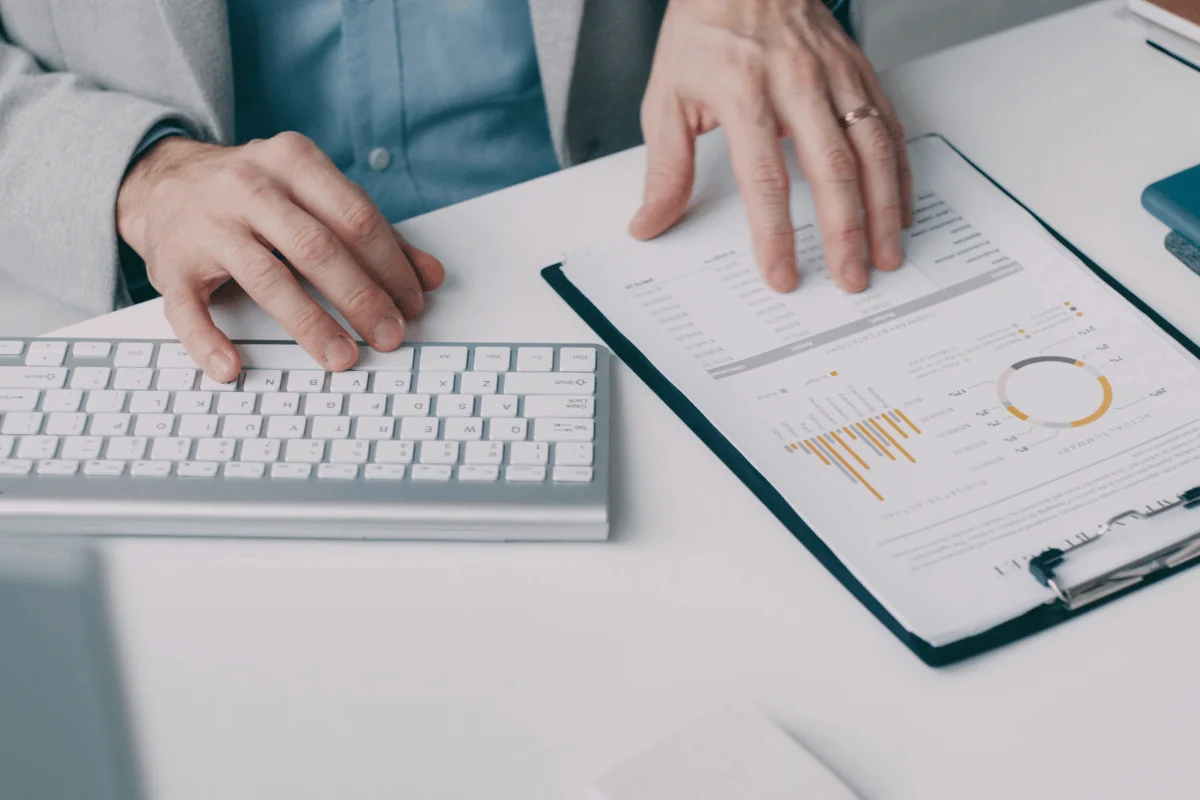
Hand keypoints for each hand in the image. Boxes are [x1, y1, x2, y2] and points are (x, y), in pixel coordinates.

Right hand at [116, 133, 445, 380]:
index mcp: (293, 162)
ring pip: (266, 278)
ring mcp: (206, 225)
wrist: (163, 182)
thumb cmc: (258, 195)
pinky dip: (208, 342)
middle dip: (360, 297)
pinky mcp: (171, 263)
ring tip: (342, 357)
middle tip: (388, 336)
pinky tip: (233, 367)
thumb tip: (430, 277)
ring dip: (309, 325)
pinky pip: (188, 309)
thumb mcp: (315, 196)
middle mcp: (248, 187)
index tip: (413, 303)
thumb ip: (374, 234)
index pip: (354, 217)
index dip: (390, 264)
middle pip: (316, 247)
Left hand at [630, 0, 912, 293]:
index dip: (775, 234)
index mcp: (743, 92)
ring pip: (871, 149)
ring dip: (884, 209)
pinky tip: (901, 205)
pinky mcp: (858, 71)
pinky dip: (899, 170)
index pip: (764, 178)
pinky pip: (888, 125)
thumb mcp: (667, 96)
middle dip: (844, 232)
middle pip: (831, 169)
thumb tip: (651, 223)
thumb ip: (664, 168)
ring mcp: (834, 76)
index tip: (782, 274)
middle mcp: (795, 83)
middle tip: (850, 278)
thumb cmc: (704, 30)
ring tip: (886, 254)